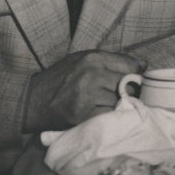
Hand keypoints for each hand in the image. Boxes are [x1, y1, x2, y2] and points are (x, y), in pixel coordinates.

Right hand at [22, 50, 143, 133]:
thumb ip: (112, 59)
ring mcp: (86, 96)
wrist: (31, 101)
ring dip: (119, 104)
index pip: (131, 65)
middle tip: (125, 94)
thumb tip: (143, 64)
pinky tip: (102, 112)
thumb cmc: (61, 77)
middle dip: (130, 90)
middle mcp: (91, 75)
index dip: (136, 74)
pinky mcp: (82, 116)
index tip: (135, 80)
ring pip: (120, 100)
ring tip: (109, 102)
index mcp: (93, 58)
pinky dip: (109, 115)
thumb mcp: (83, 59)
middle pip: (128, 84)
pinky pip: (108, 115)